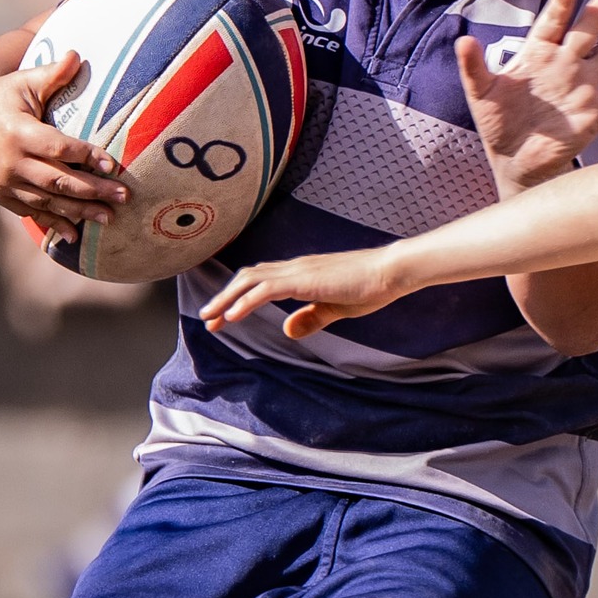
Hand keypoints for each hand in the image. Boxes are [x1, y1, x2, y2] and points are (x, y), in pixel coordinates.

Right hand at [0, 47, 127, 244]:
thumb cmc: (3, 96)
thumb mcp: (24, 82)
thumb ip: (51, 74)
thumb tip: (77, 55)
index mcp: (17, 131)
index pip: (58, 147)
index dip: (86, 156)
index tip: (112, 164)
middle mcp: (10, 161)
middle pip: (58, 180)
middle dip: (93, 191)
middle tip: (124, 196)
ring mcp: (5, 182)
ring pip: (48, 201)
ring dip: (80, 211)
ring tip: (110, 218)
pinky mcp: (1, 196)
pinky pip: (31, 213)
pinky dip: (54, 224)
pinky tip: (76, 235)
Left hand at [198, 246, 409, 341]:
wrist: (390, 272)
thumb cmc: (370, 286)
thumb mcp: (336, 308)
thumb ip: (311, 318)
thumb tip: (289, 330)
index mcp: (301, 273)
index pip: (260, 280)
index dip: (238, 296)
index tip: (223, 316)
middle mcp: (294, 267)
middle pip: (248, 278)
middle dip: (224, 298)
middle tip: (207, 318)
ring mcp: (298, 271)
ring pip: (251, 280)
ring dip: (227, 299)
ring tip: (211, 318)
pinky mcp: (305, 280)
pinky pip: (267, 290)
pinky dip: (246, 302)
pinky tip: (233, 316)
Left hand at [456, 0, 597, 189]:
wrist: (516, 161)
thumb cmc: (497, 123)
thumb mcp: (481, 93)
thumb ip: (473, 66)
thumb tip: (463, 40)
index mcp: (537, 54)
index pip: (550, 24)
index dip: (559, 7)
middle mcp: (564, 64)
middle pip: (588, 28)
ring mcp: (582, 87)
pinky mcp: (596, 113)